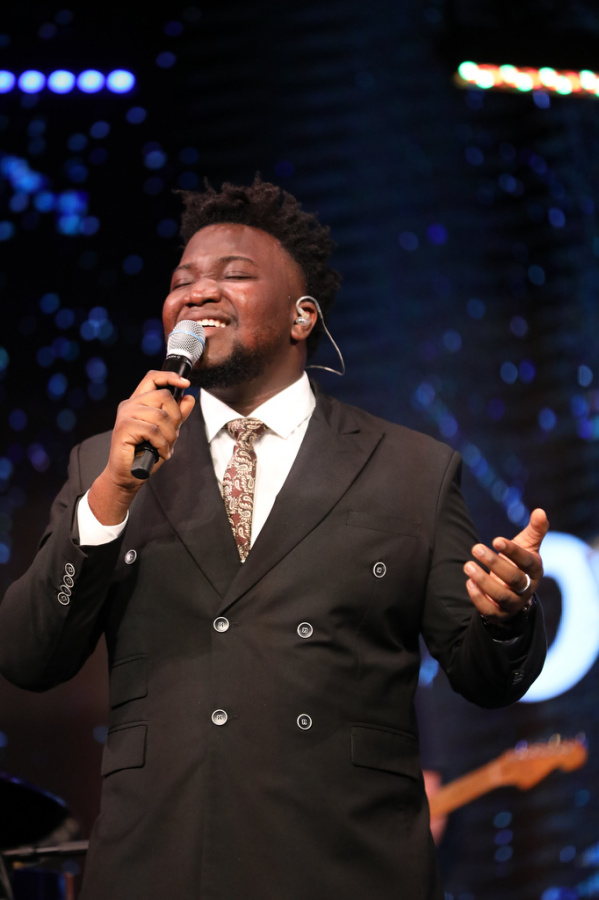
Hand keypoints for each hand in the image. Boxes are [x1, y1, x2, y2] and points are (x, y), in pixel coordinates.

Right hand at [88, 370, 195, 524]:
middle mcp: (130, 404)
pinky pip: (153, 430)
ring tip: (166, 447)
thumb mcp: (167, 432)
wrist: (128, 475)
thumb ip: (177, 415)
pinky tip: (161, 452)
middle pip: (163, 396)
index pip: (153, 378)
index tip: (186, 383)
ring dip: (170, 435)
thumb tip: (189, 398)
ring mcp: (125, 415)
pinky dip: (162, 444)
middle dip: (175, 417)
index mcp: (138, 402)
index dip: (170, 377)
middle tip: (173, 435)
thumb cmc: (145, 453)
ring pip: (160, 415)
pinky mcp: (124, 427)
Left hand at [463, 508, 548, 622]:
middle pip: (513, 578)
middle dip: (494, 563)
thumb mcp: (527, 546)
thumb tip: (540, 510)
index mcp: (535, 570)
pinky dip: (478, 598)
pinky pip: (490, 610)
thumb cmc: (518, 563)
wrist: (513, 593)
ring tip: (467, 565)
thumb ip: (535, 530)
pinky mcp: (499, 613)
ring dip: (483, 580)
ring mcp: (513, 603)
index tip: (496, 539)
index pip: (527, 561)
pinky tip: (468, 582)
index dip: (513, 551)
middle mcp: (527, 588)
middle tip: (475, 548)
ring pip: (500, 595)